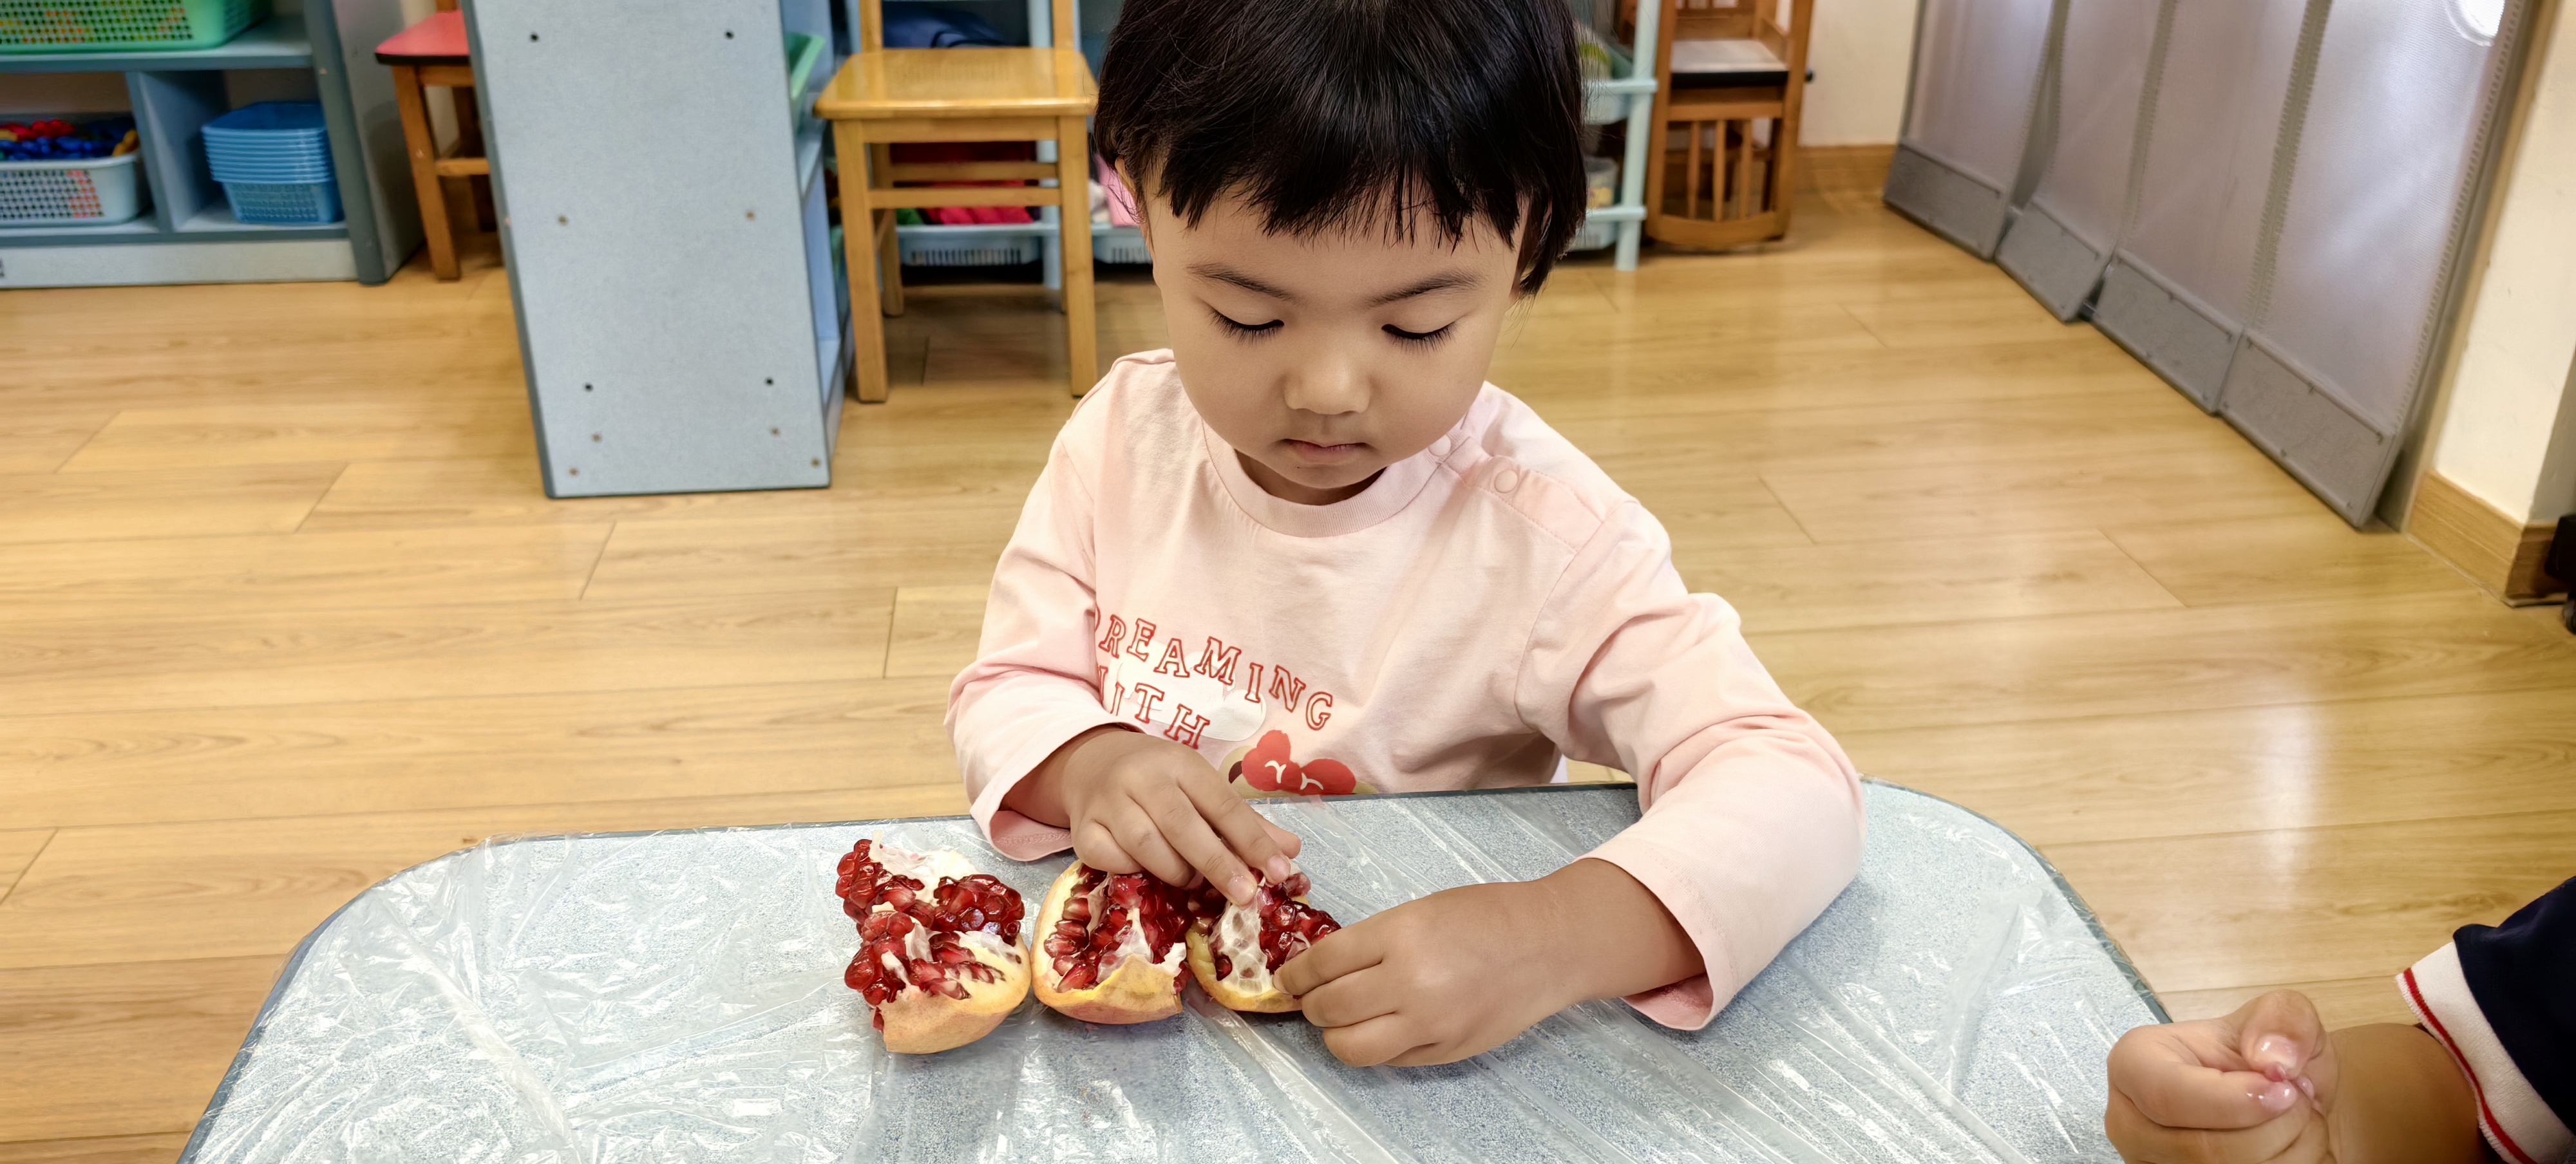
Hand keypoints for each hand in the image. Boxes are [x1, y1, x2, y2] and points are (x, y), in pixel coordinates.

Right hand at [1005, 725, 1299, 904]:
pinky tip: (1146, 871)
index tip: (1279, 871)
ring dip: (1176, 871)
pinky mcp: (1082, 829)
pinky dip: (1133, 872)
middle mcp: (1142, 778)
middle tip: (1245, 895)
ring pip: (1146, 846)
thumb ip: (1244, 822)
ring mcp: (1108, 803)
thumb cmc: (1161, 781)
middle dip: (1218, 864)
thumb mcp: (1202, 787)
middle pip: (1183, 825)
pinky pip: (1110, 861)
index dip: (1252, 841)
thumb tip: (1291, 850)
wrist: (1093, 762)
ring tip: (1192, 880)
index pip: (1223, 803)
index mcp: (1181, 764)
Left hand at [1277, 858, 1701, 1066]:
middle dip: (1310, 1003)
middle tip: (1310, 996)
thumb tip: (1322, 965)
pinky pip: (1387, 1060)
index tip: (1289, 975)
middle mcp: (1410, 982)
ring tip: (1338, 1019)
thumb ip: (1373, 939)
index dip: (1296, 971)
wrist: (1549, 945)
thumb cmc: (1486, 916)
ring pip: (1349, 1047)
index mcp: (1401, 934)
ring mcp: (1428, 1023)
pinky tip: (1377, 1028)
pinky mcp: (1444, 1050)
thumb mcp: (1422, 910)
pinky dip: (1371, 1047)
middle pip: (1328, 1007)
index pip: (1323, 962)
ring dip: (1333, 1034)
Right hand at [2106, 991, 2331, 1162]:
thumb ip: (2282, 1020)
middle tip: (2298, 1098)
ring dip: (2289, 1151)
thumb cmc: (2264, 1057)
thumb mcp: (2281, 1017)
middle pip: (2207, 1150)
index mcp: (2135, 1065)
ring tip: (2296, 1121)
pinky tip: (2285, 1147)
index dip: (2235, 1100)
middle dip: (2277, 1127)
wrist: (2278, 1101)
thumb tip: (2272, 1058)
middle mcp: (2129, 1124)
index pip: (2168, 1097)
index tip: (2286, 1089)